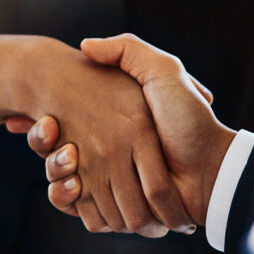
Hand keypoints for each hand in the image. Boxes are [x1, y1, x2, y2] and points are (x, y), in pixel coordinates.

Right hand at [10, 34, 235, 228]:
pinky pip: (74, 207)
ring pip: (58, 177)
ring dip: (54, 169)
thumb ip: (129, 50)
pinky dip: (65, 198)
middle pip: (53, 149)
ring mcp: (107, 181)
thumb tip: (86, 45)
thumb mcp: (163, 71)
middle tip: (51, 133)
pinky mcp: (110, 209)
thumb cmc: (189, 120)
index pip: (62, 122)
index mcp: (115, 125)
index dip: (45, 124)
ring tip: (68, 156)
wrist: (210, 168)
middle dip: (43, 143)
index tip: (46, 118)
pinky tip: (73, 183)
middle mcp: (106, 152)